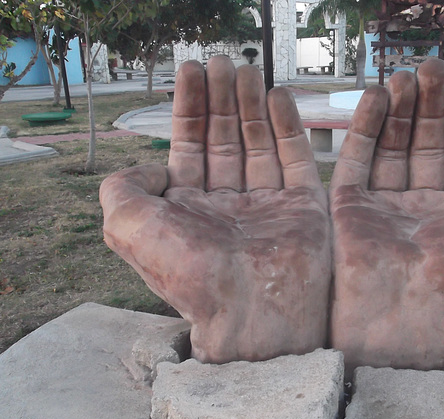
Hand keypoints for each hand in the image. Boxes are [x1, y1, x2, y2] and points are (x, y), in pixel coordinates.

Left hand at [100, 56, 330, 363]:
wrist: (252, 312)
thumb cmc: (191, 274)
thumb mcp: (128, 228)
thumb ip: (120, 189)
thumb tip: (144, 168)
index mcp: (189, 211)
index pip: (188, 148)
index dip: (189, 108)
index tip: (191, 71)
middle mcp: (227, 206)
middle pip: (225, 140)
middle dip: (221, 100)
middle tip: (222, 61)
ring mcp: (267, 206)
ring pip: (258, 144)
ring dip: (251, 106)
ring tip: (247, 70)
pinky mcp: (303, 208)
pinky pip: (295, 160)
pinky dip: (288, 128)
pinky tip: (277, 98)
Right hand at [329, 58, 443, 372]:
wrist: (411, 306)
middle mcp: (425, 209)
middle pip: (428, 143)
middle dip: (431, 104)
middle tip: (431, 66)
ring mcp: (385, 208)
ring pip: (393, 146)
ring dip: (400, 109)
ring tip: (405, 74)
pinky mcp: (349, 209)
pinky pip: (357, 160)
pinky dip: (365, 127)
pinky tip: (377, 95)